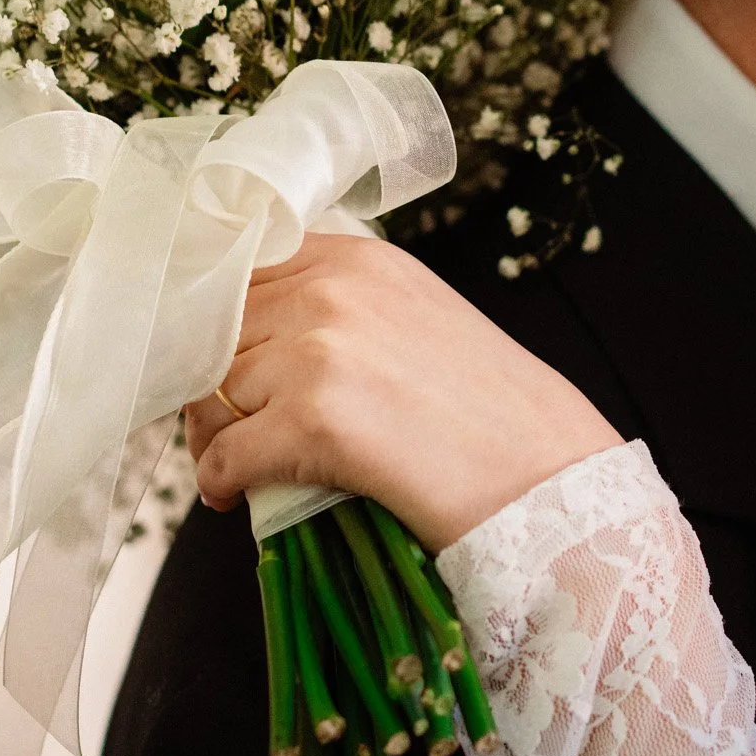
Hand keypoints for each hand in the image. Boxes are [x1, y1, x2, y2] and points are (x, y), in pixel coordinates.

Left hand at [183, 233, 623, 551]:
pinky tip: (241, 496)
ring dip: (216, 437)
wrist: (543, 476)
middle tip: (230, 428)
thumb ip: (343, 304)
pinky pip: (223, 455)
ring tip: (244, 465)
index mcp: (358, 258)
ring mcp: (319, 351)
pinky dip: (221, 483)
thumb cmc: (489, 412)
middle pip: (215, 334)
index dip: (214, 323)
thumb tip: (254, 335)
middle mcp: (332, 290)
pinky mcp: (311, 420)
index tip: (214, 362)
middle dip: (213, 386)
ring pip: (212, 395)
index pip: (239, 272)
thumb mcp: (418, 316)